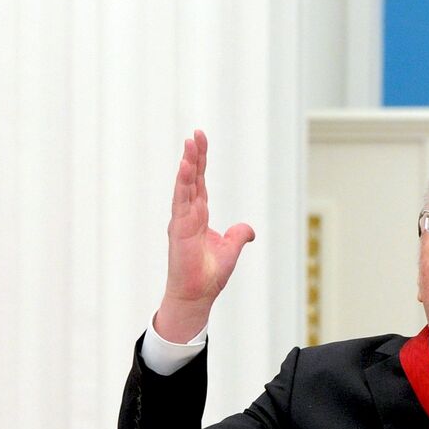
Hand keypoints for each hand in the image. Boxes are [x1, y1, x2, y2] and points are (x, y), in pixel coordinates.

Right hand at [154, 130, 254, 341]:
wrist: (197, 295)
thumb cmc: (208, 275)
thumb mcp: (231, 250)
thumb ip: (239, 235)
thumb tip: (248, 230)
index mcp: (199, 215)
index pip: (200, 182)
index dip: (201, 161)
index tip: (200, 140)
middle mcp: (188, 214)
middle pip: (191, 178)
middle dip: (194, 155)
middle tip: (195, 134)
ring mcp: (182, 220)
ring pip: (185, 185)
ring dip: (187, 164)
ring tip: (189, 143)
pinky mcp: (179, 229)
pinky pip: (181, 201)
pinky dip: (183, 183)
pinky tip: (185, 167)